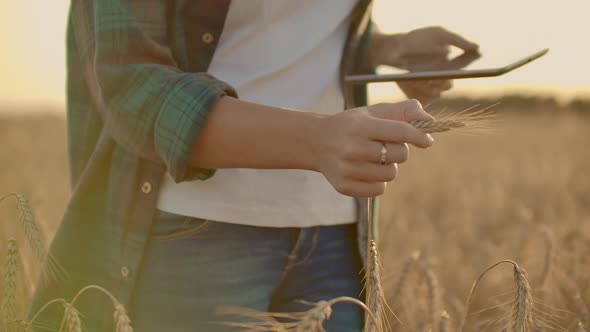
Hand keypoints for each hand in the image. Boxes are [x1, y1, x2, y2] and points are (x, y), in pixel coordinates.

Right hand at [312, 100, 433, 196]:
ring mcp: (346, 169)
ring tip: (373, 158)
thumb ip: (405, 110)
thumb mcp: (374, 112)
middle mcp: (352, 148)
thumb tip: (430, 121)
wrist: (316, 142)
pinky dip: (378, 181)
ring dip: (388, 166)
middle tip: (384, 145)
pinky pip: (378, 189)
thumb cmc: (353, 125)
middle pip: (399, 155)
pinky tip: (366, 171)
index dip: (418, 136)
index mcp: (360, 126)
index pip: (400, 132)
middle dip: (398, 150)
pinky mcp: (344, 186)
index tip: (426, 141)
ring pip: (390, 174)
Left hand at [370, 26, 478, 103]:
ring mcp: (429, 89)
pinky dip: (415, 90)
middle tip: (429, 74)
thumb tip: (477, 47)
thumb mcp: (438, 34)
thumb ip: (458, 41)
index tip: (452, 66)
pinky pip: (421, 100)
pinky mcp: (416, 95)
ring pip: (434, 94)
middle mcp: (441, 79)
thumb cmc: (417, 39)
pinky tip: (407, 81)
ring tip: (413, 75)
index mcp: (450, 66)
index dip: (458, 70)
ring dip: (424, 85)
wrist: (393, 49)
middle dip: (438, 80)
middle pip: (447, 86)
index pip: (461, 70)